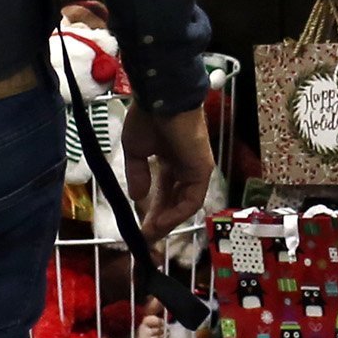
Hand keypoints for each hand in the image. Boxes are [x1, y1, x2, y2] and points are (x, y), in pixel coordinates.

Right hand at [121, 102, 213, 241]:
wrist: (160, 98)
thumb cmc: (148, 118)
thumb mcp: (135, 150)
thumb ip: (137, 174)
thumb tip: (137, 197)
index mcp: (171, 160)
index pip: (165, 193)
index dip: (153, 211)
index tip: (140, 228)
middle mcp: (186, 167)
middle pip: (175, 202)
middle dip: (160, 222)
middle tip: (146, 240)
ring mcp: (196, 169)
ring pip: (184, 205)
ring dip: (168, 222)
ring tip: (151, 235)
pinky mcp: (202, 170)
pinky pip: (191, 200)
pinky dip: (177, 214)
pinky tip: (162, 222)